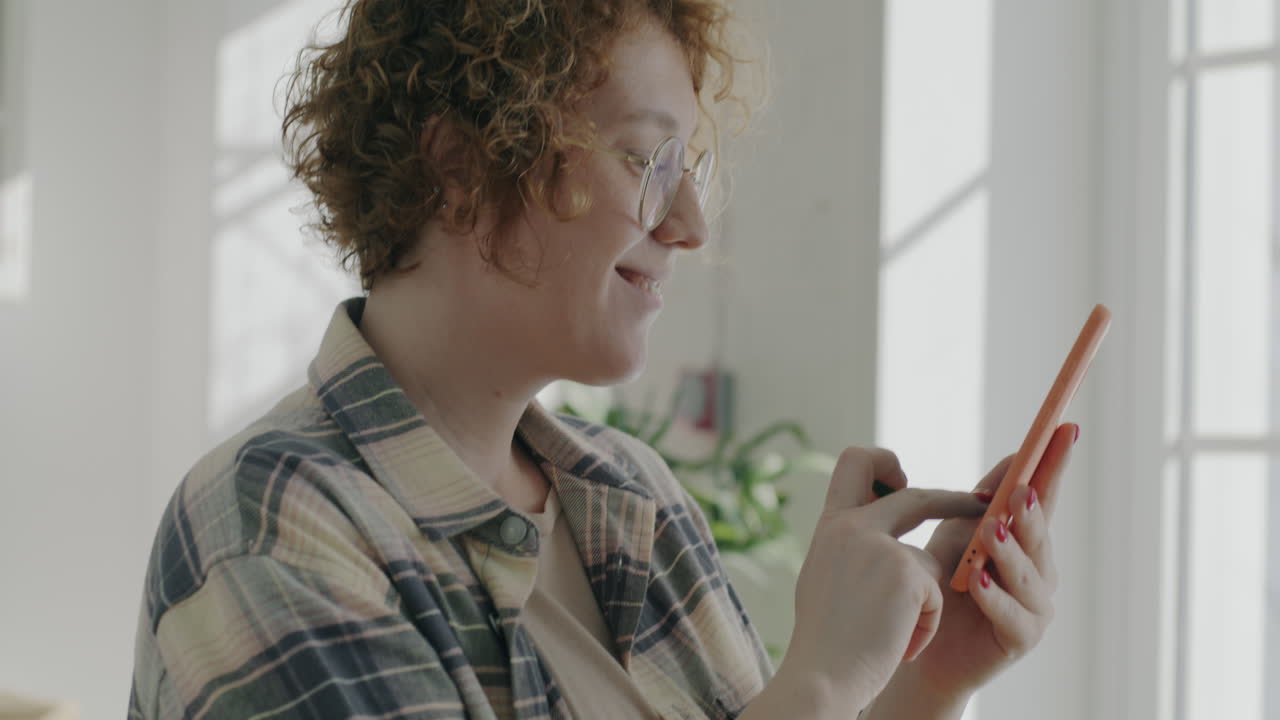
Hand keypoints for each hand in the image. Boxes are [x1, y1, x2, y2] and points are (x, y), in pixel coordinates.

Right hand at [778, 447, 990, 712]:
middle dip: (954, 500)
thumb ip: (849, 546)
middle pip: (912, 493)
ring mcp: (880, 546)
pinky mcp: (908, 573)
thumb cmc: (823, 640)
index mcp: (830, 525)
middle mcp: (853, 526)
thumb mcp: (824, 575)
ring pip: (930, 562)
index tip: (902, 481)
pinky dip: (925, 624)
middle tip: (979, 505)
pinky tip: (900, 642)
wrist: (820, 677)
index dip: (884, 462)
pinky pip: (936, 595)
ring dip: (924, 601)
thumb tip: (879, 533)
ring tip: (893, 634)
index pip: (855, 462)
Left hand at [891, 423, 1075, 707]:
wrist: (923, 644)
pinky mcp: (1021, 638)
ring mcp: (1035, 605)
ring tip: (991, 533)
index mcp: (1025, 539)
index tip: (1065, 428)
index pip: (1045, 494)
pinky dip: (996, 597)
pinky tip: (980, 583)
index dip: (1055, 463)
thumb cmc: (939, 583)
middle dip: (1031, 512)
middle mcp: (1039, 569)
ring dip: (1010, 552)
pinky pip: (1012, 615)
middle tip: (1020, 490)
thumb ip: (982, 501)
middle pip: (1040, 534)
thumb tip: (1013, 457)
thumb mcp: (958, 532)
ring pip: (1029, 574)